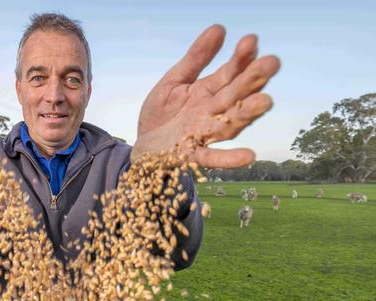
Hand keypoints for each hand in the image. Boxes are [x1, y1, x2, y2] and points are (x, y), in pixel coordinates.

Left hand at [131, 25, 279, 168]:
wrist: (142, 145)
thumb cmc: (161, 114)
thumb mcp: (175, 80)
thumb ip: (196, 58)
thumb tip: (219, 28)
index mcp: (209, 91)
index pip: (230, 72)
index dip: (241, 57)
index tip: (251, 40)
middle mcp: (213, 112)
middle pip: (236, 95)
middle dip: (253, 79)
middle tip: (271, 63)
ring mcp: (204, 134)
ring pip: (231, 123)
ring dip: (248, 113)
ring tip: (265, 101)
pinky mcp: (192, 155)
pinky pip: (212, 157)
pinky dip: (230, 158)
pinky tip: (249, 156)